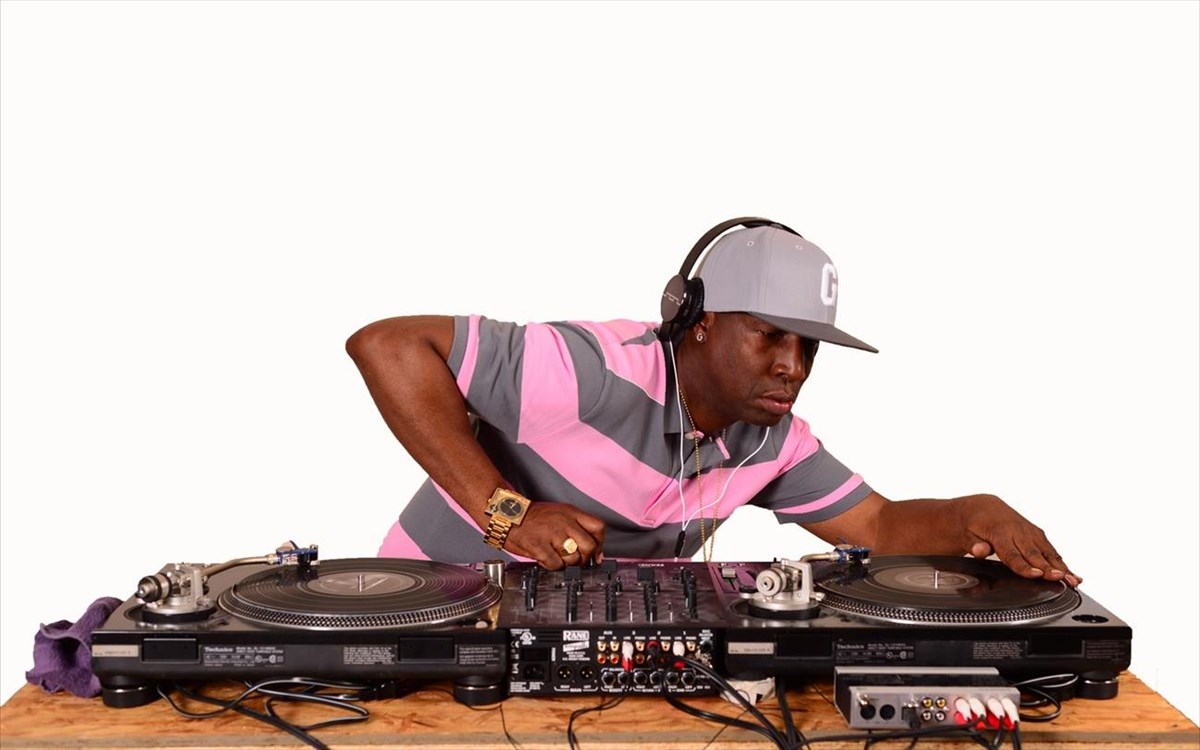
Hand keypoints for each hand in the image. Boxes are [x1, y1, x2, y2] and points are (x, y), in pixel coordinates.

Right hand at [505, 502, 605, 569]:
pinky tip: (545, 558)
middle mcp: (564, 522)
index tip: (596, 553)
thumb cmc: (531, 517)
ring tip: (556, 556)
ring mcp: (552, 534)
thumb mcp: (558, 513)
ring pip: (574, 558)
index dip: (600, 544)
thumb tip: (594, 552)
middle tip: (576, 560)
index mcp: (571, 512)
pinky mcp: (540, 546)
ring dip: (566, 563)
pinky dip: (551, 566)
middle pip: (589, 546)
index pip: (598, 527)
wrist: (506, 514)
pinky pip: (556, 565)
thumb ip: (576, 527)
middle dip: (585, 558)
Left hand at [962, 495, 1081, 586]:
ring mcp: (1031, 532)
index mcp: (1000, 532)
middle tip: (1059, 579)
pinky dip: (1063, 564)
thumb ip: (973, 544)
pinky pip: (1052, 551)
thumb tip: (979, 550)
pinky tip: (1074, 576)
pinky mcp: (1038, 535)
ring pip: (1047, 553)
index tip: (1036, 575)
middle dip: (1048, 567)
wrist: (984, 508)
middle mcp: (1018, 531)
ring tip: (1073, 581)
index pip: (1012, 554)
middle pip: (1034, 554)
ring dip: (1061, 568)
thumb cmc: (975, 524)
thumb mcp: (966, 534)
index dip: (1025, 566)